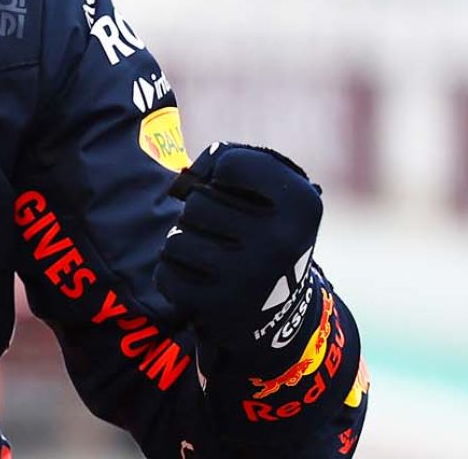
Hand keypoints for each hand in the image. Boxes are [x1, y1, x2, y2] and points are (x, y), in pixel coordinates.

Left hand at [154, 143, 323, 351]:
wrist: (281, 308)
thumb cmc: (264, 229)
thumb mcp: (272, 189)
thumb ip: (230, 159)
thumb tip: (187, 176)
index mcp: (302, 203)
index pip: (230, 164)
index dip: (223, 174)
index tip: (236, 190)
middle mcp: (282, 239)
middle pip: (196, 203)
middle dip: (198, 212)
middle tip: (219, 229)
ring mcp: (251, 275)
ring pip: (176, 240)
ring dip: (183, 244)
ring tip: (208, 253)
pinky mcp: (222, 305)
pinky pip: (166, 276)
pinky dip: (172, 275)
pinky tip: (197, 278)